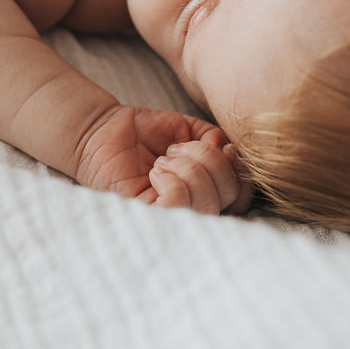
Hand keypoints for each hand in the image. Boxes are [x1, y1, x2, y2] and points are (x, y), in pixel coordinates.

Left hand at [73, 104, 252, 214]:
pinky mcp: (148, 219)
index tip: (222, 147)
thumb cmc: (145, 132)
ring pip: (205, 201)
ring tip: (163, 160)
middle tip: (177, 150)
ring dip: (187, 168)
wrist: (105, 129)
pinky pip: (177, 203)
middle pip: (230, 196)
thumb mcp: (190, 131)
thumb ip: (215, 140)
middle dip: (209, 160)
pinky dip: (172, 179)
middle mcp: (195, 210)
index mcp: (209, 191)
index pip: (244, 196)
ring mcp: (172, 219)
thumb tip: (229, 150)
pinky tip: (156, 171)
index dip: (239, 170)